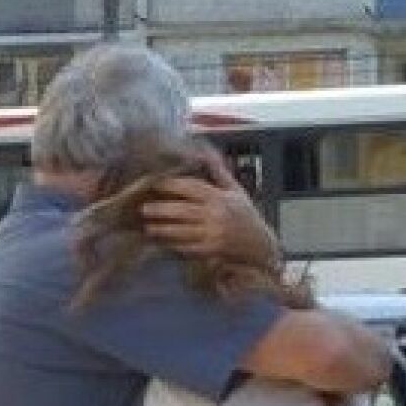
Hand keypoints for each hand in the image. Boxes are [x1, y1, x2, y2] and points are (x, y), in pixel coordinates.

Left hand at [140, 152, 279, 268]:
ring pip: (182, 231)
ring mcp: (213, 235)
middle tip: (144, 209)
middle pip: (183, 211)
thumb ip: (219, 174)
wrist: (261, 247)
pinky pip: (188, 247)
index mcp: (220, 197)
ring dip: (163, 230)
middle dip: (162, 210)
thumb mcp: (237, 191)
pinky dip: (174, 245)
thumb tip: (206, 154)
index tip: (156, 184)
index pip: (192, 188)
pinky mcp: (211, 251)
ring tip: (149, 227)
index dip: (172, 185)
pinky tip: (163, 243)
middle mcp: (216, 215)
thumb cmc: (247, 216)